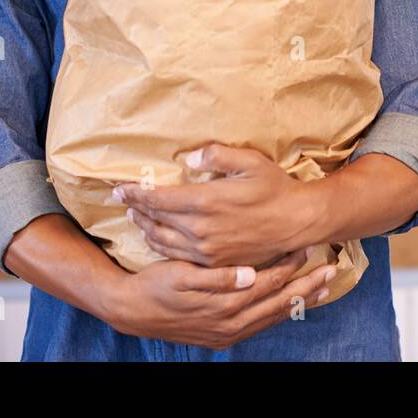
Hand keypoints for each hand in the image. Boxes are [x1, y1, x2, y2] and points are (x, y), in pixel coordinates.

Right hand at [103, 247, 337, 348]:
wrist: (131, 312)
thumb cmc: (156, 286)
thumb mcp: (182, 276)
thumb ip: (217, 277)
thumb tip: (249, 273)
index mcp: (224, 305)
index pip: (269, 283)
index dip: (290, 266)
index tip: (309, 249)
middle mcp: (231, 324)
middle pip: (279, 303)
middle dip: (307, 287)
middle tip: (331, 271)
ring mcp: (228, 333)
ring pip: (273, 316)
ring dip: (299, 302)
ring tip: (322, 289)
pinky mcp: (223, 336)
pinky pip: (261, 324)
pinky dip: (280, 312)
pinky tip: (290, 304)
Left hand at [114, 143, 325, 267]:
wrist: (297, 222)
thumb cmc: (275, 188)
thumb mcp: (250, 161)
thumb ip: (217, 155)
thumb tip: (190, 158)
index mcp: (206, 202)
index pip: (158, 198)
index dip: (136, 193)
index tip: (120, 187)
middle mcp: (201, 229)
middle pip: (156, 220)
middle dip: (136, 208)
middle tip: (124, 200)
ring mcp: (206, 250)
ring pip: (163, 241)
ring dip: (145, 228)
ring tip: (137, 218)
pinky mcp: (214, 262)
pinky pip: (178, 256)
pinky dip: (162, 246)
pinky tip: (158, 238)